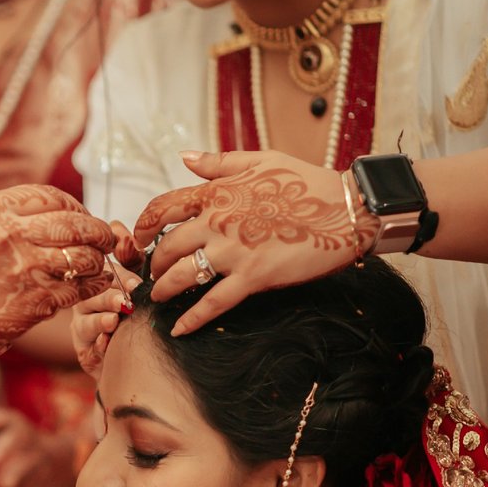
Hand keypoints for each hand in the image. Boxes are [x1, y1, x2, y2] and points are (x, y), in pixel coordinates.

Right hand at [0, 185, 114, 362]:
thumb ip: (16, 217)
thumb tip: (68, 214)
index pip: (51, 197)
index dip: (76, 205)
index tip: (83, 214)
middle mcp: (10, 233)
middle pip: (74, 223)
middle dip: (98, 231)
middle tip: (106, 238)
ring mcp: (25, 267)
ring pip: (82, 255)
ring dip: (98, 260)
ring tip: (99, 263)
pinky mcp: (38, 299)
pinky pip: (81, 287)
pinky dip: (96, 284)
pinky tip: (97, 283)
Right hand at [70, 255, 140, 378]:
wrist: (139, 354)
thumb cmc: (135, 313)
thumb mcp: (134, 281)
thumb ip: (130, 256)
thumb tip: (119, 230)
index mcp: (95, 285)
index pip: (100, 276)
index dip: (118, 278)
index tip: (135, 284)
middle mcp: (84, 307)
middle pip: (89, 299)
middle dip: (108, 299)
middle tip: (125, 302)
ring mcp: (82, 332)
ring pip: (85, 325)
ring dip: (100, 322)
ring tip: (113, 321)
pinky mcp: (86, 356)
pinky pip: (89, 351)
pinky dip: (98, 347)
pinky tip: (107, 344)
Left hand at [133, 151, 370, 334]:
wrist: (347, 209)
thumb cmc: (305, 182)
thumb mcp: (260, 160)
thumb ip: (217, 163)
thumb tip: (183, 157)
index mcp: (216, 193)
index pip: (164, 207)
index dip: (145, 224)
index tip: (140, 235)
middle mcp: (217, 222)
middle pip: (168, 247)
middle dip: (155, 263)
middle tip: (153, 274)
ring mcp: (233, 251)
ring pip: (182, 275)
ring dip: (165, 289)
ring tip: (159, 298)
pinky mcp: (253, 276)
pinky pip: (213, 302)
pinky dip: (192, 318)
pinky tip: (178, 329)